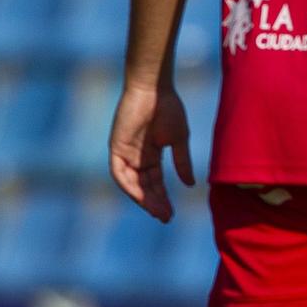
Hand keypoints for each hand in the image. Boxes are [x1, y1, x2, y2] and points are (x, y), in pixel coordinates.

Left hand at [109, 82, 193, 221]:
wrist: (154, 89)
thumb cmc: (168, 108)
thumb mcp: (179, 140)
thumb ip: (182, 162)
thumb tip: (190, 185)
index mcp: (151, 155)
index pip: (155, 182)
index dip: (163, 198)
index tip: (171, 213)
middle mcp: (136, 157)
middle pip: (144, 186)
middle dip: (154, 202)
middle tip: (165, 217)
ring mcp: (125, 153)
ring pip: (131, 183)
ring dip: (143, 199)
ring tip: (156, 211)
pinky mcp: (116, 147)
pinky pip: (119, 173)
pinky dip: (128, 186)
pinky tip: (140, 197)